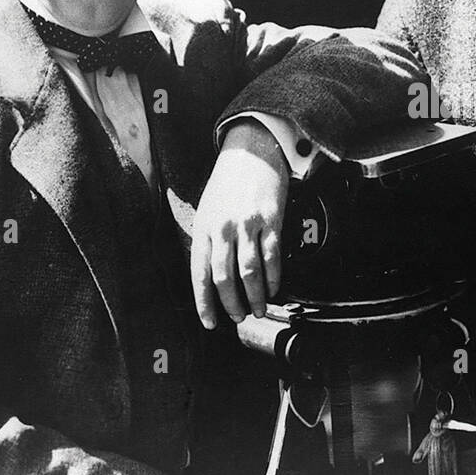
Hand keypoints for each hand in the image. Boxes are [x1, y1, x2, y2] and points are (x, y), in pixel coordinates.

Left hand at [192, 118, 288, 325]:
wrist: (251, 152)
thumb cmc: (227, 183)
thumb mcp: (207, 210)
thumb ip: (209, 241)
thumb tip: (214, 278)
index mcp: (203, 228)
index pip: (200, 273)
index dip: (205, 302)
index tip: (211, 323)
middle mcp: (223, 228)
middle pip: (224, 277)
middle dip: (232, 304)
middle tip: (239, 318)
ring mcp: (247, 224)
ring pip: (250, 271)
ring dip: (255, 297)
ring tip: (259, 310)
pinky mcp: (270, 219)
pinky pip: (272, 256)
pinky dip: (274, 277)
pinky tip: (275, 289)